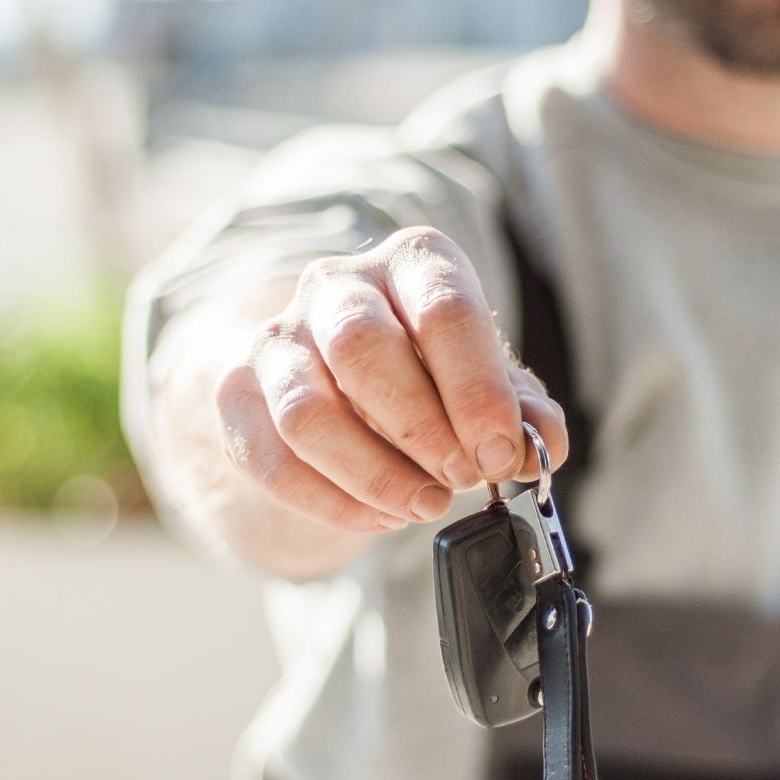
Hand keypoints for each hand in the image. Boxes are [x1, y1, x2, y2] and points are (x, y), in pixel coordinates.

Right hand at [216, 227, 568, 532]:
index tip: (498, 453)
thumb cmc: (426, 376)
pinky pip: (273, 460)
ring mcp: (277, 339)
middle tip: (460, 479)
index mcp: (411, 263)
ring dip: (374, 475)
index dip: (476, 391)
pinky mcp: (237, 396)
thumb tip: (542, 443)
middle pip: (362, 347)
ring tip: (424, 505)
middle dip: (421, 429)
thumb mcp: (484, 384)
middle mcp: (336, 285)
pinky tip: (379, 516)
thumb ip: (520, 412)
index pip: (443, 309)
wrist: (338, 383)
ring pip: (307, 412)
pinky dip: (333, 503)